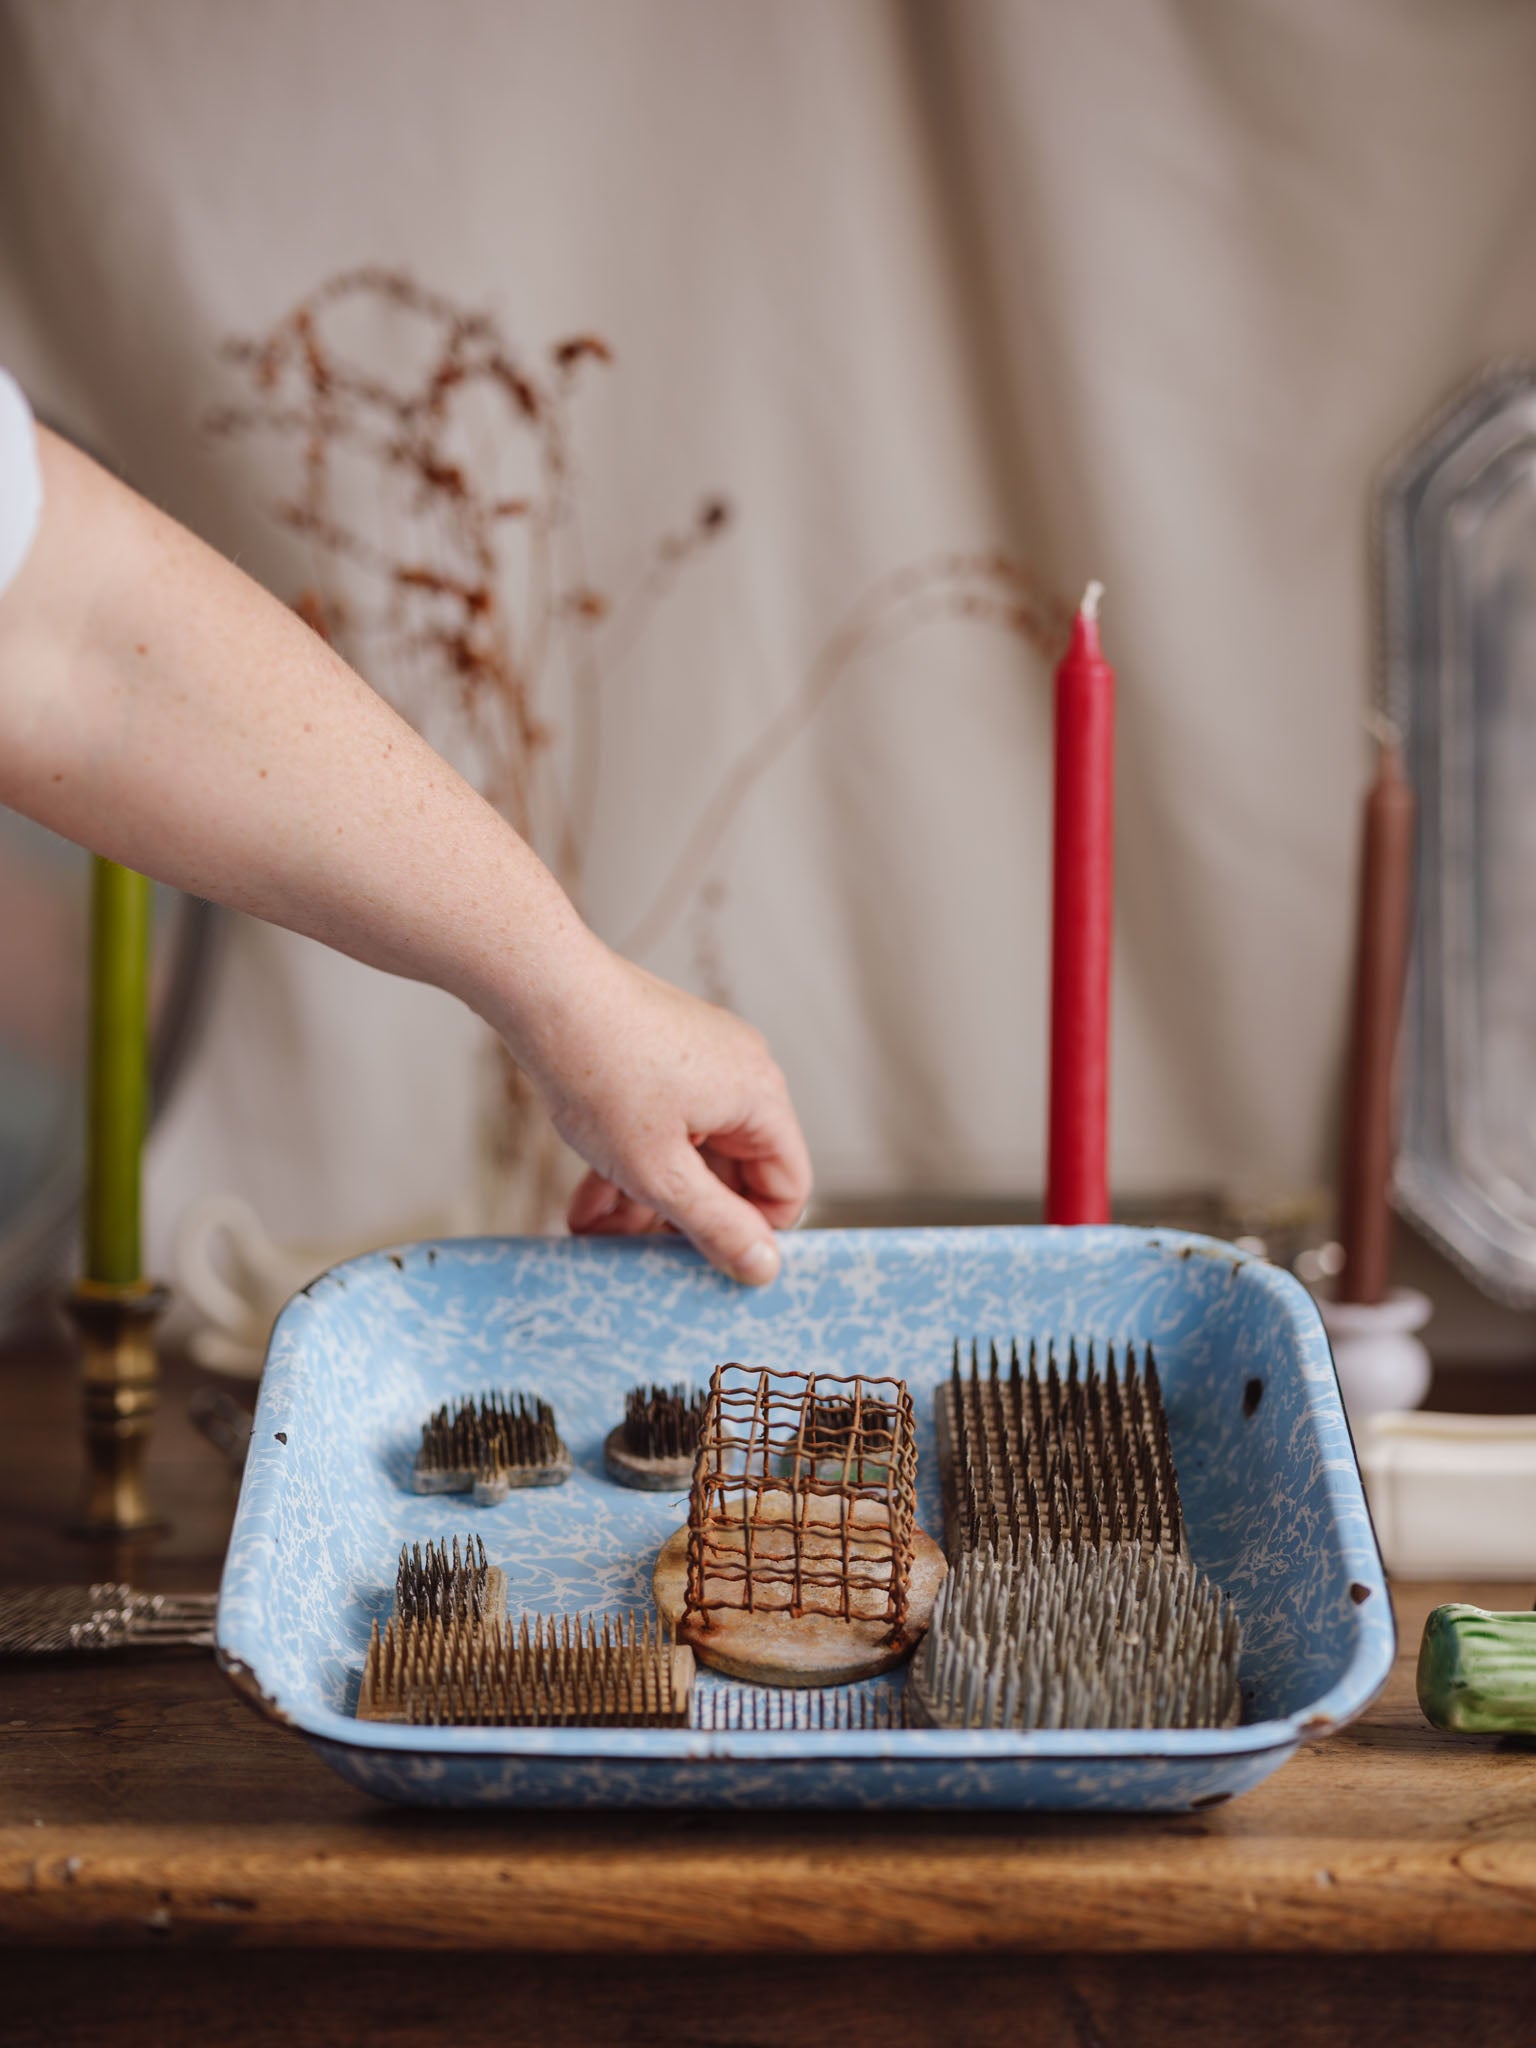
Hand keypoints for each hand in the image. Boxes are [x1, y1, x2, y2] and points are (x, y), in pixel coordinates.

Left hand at [515, 947, 810, 1284]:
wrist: (541, 988)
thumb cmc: (601, 1072)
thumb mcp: (659, 1171)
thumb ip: (716, 1225)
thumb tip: (765, 1267)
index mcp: (760, 1097)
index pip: (788, 1187)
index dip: (750, 1233)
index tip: (700, 1264)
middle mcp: (740, 1074)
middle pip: (732, 1174)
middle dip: (679, 1220)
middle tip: (634, 1256)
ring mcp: (698, 1061)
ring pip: (687, 1154)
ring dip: (645, 1199)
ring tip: (594, 1232)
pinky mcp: (658, 1055)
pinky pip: (660, 1126)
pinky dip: (629, 1163)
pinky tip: (585, 1201)